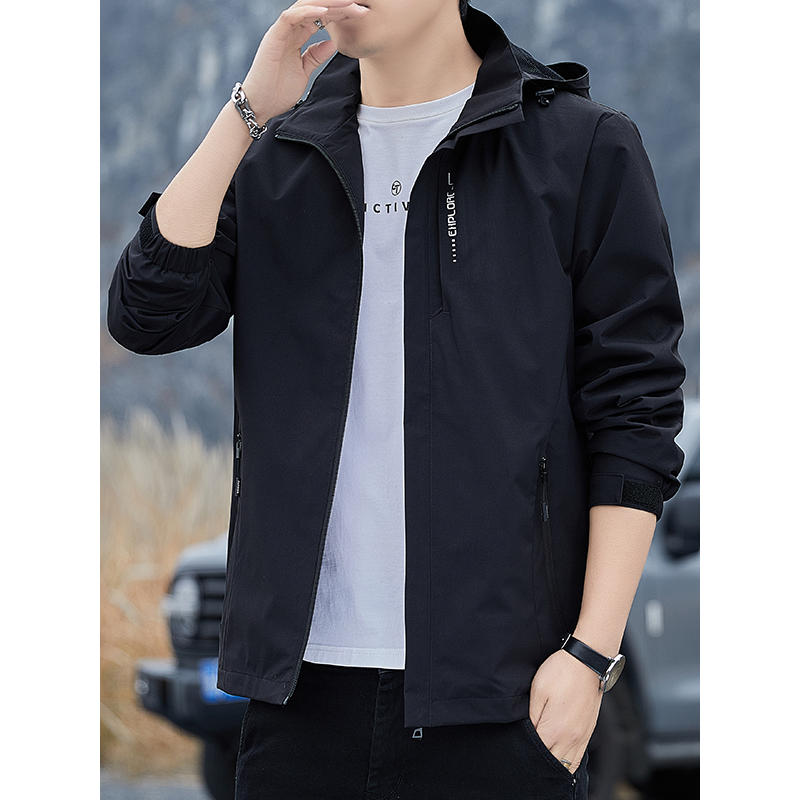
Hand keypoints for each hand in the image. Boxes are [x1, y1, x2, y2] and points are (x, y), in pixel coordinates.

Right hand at [241, 1, 369, 120]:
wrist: (260, 106)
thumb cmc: (278, 91)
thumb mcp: (304, 72)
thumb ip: (315, 56)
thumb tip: (332, 43)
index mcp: (297, 37)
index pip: (321, 18)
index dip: (340, 14)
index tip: (361, 15)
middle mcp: (289, 31)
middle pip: (316, 9)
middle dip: (339, 6)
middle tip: (361, 6)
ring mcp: (281, 32)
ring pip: (305, 8)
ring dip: (327, 4)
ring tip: (348, 4)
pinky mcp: (273, 37)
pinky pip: (291, 18)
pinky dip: (308, 12)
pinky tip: (325, 11)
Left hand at [528, 649, 602, 773]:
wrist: (586, 662)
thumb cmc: (560, 672)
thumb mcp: (537, 691)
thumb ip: (531, 717)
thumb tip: (528, 734)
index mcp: (555, 730)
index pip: (537, 753)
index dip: (526, 752)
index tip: (519, 746)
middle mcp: (570, 739)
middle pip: (552, 763)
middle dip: (539, 762)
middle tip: (528, 754)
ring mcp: (582, 737)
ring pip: (568, 765)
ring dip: (555, 764)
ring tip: (543, 757)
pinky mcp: (589, 731)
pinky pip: (579, 757)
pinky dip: (569, 762)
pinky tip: (560, 755)